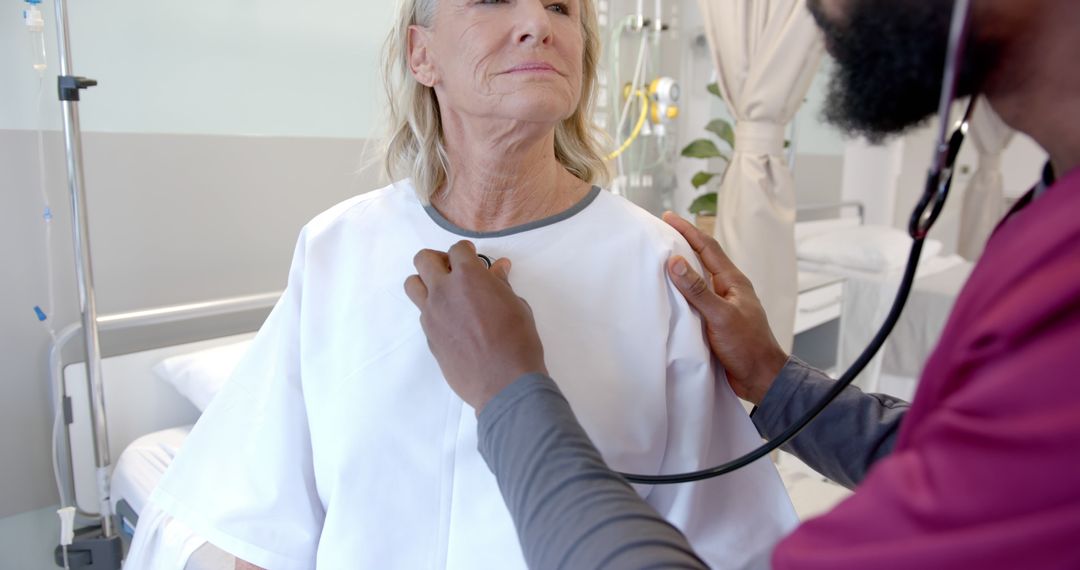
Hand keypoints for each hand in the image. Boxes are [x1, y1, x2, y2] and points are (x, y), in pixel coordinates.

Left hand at [405, 241, 547, 413]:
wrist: (504, 383)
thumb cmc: (518, 341)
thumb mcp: (517, 306)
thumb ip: (501, 284)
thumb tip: (498, 268)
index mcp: (468, 277)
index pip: (457, 250)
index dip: (466, 251)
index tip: (472, 256)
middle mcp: (443, 291)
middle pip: (424, 260)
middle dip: (438, 259)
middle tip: (454, 270)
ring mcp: (431, 314)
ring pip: (412, 285)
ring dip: (426, 282)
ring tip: (445, 293)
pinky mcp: (428, 336)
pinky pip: (422, 313)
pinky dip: (432, 309)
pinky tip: (451, 320)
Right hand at [662, 212, 788, 404]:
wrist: (761, 379)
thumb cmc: (747, 346)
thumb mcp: (721, 316)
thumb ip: (698, 290)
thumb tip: (674, 261)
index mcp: (733, 282)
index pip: (707, 248)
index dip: (688, 231)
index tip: (668, 217)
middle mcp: (727, 290)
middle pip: (701, 260)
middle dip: (682, 245)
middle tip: (659, 234)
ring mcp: (721, 306)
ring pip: (697, 282)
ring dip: (679, 270)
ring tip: (657, 261)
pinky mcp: (714, 323)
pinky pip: (693, 302)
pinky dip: (679, 295)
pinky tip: (666, 298)